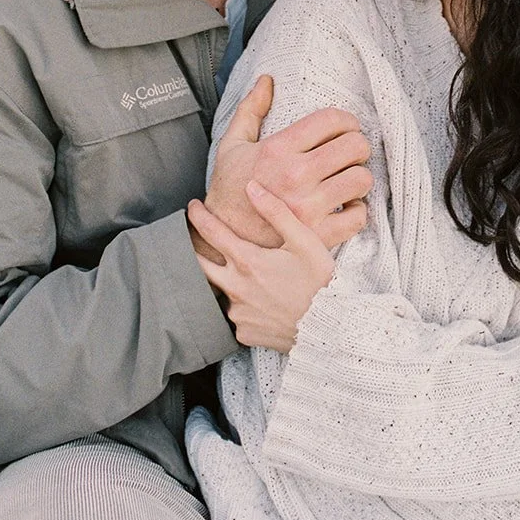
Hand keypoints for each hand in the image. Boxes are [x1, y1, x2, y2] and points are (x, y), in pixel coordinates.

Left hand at [187, 181, 334, 351]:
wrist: (328, 327)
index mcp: (247, 262)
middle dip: (192, 250)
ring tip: (251, 279)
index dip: (199, 216)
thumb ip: (276, 212)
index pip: (211, 232)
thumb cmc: (319, 282)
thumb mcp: (304, 241)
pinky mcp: (244, 333)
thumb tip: (252, 186)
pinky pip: (238, 317)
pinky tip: (262, 305)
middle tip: (192, 240)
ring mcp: (238, 313)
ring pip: (223, 293)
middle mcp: (235, 288)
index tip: (192, 206)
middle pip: (199, 265)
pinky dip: (245, 308)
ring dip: (229, 282)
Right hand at [201, 75, 371, 257]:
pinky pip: (358, 216)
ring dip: (358, 176)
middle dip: (356, 145)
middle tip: (349, 151)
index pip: (331, 120)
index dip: (346, 120)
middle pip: (354, 146)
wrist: (222, 238)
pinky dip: (357, 210)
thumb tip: (266, 81)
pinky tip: (345, 205)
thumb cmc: (228, 191)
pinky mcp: (318, 235)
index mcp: (278, 150)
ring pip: (361, 179)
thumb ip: (251, 110)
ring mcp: (309, 207)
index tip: (345, 127)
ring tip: (347, 177)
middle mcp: (296, 176)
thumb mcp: (232, 145)